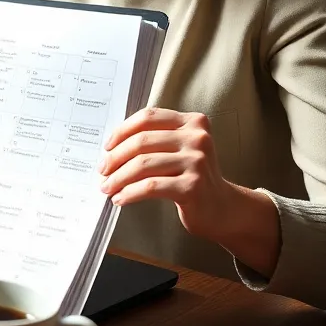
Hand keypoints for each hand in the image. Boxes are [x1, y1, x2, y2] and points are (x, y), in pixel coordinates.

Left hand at [100, 107, 279, 275]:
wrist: (222, 208)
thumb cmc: (191, 177)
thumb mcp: (179, 150)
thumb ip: (155, 140)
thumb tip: (110, 147)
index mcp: (192, 122)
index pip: (148, 117)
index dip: (122, 131)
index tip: (107, 147)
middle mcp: (197, 138)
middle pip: (142, 141)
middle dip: (115, 157)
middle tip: (102, 171)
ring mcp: (197, 162)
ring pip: (143, 164)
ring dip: (118, 178)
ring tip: (107, 187)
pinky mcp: (193, 186)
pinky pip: (150, 186)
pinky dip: (129, 193)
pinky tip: (120, 199)